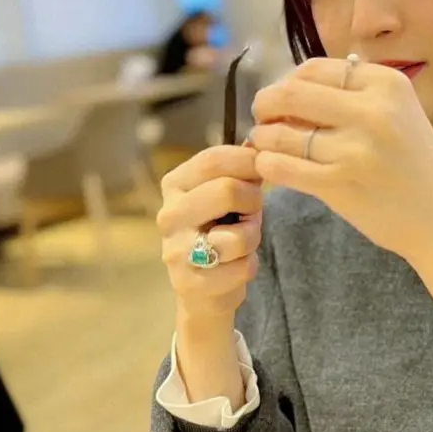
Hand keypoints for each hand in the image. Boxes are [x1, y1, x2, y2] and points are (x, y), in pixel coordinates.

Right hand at [156, 145, 262, 323]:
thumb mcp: (227, 196)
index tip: (264, 170)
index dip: (248, 161)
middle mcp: (169, 215)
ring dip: (252, 238)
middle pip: (227, 190)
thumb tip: (262, 143)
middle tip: (252, 212)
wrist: (204, 289)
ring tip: (243, 243)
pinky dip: (248, 267)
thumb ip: (240, 171)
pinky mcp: (190, 284)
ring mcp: (176, 251)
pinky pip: (241, 268)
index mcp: (174, 185)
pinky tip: (235, 267)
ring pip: (237, 236)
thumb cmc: (220, 232)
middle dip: (253, 201)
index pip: (213, 159)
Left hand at [248, 57, 432, 262]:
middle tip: (262, 119)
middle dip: (265, 104)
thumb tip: (290, 85)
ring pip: (280, 132)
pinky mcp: (339, 185)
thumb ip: (353, 94)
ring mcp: (354, 149)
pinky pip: (281, 167)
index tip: (284, 101)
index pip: (313, 69)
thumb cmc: (415, 165)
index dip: (288, 82)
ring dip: (263, 138)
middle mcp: (372, 111)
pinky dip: (267, 165)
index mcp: (386, 84)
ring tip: (266, 146)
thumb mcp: (399, 112)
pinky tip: (271, 167)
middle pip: (290, 93)